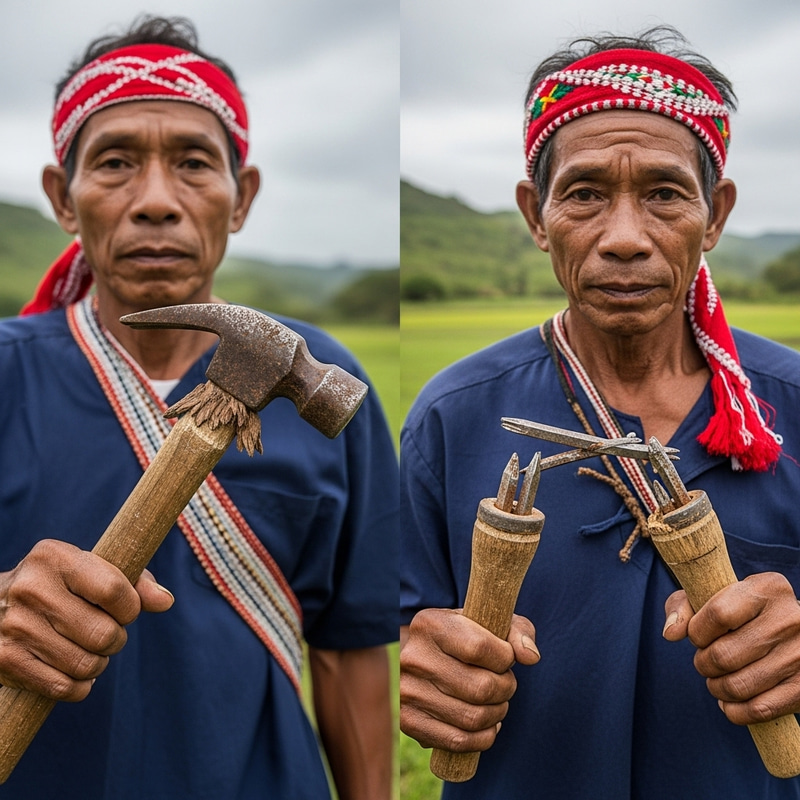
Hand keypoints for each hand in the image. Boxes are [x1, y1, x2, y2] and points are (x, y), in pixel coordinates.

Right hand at [0, 539, 173, 701]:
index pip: (114, 590)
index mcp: (55, 557)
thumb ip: (135, 582)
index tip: (126, 610)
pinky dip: (79, 686)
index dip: (131, 608)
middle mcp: (30, 588)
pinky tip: (72, 671)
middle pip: (103, 634)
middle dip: (116, 640)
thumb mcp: (92, 571)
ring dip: (98, 664)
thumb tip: (165, 601)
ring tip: (89, 650)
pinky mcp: (5, 661)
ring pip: (86, 664)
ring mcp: (14, 626)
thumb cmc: (61, 587)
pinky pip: (63, 688)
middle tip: (107, 634)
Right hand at [399, 609, 538, 752]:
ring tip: (497, 702)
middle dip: (506, 689)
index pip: (480, 648)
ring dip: (498, 713)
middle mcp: (413, 657)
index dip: (505, 658)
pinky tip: (487, 723)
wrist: (423, 655)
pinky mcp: (408, 721)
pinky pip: (459, 741)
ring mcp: (407, 691)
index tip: (506, 657)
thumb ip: (516, 631)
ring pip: (473, 718)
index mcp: (430, 624)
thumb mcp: (487, 620)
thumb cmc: (464, 636)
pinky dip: (484, 737)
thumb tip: (530, 657)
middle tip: (505, 683)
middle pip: (481, 688)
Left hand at [663, 572, 799, 724]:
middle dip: (703, 664)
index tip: (697, 636)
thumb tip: (671, 634)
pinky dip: (735, 711)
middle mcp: (791, 619)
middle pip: (724, 655)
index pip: (718, 614)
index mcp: (767, 588)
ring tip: (716, 680)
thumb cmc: (740, 610)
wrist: (789, 630)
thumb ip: (684, 606)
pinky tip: (730, 702)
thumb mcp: (712, 594)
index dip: (697, 632)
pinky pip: (760, 710)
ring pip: (739, 685)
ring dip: (716, 688)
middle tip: (705, 661)